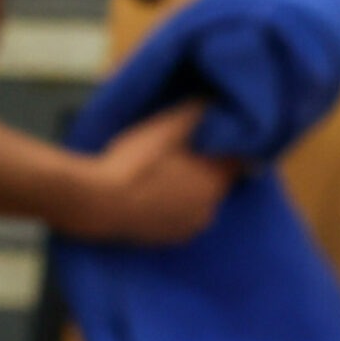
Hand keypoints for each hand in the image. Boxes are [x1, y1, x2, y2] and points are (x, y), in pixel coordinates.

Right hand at [72, 102, 238, 244]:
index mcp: (216, 179)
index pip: (240, 161)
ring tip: (160, 177)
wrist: (99, 202)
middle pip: (216, 183)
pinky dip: (171, 209)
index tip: (211, 139)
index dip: (226, 148)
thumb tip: (213, 100)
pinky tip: (149, 197)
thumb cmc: (135, 162)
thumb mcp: (165, 128)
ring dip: (187, 191)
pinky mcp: (169, 240)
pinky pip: (180, 219)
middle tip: (179, 155)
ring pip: (197, 203)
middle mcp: (211, 207)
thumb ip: (194, 114)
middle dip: (204, 170)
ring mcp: (190, 227)